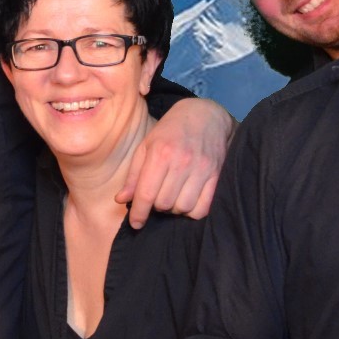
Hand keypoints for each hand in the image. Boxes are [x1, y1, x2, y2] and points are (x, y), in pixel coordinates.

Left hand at [118, 98, 233, 227]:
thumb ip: (134, 175)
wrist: (205, 116)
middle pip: (164, 204)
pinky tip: (187, 201)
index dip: (138, 213)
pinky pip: (203, 208)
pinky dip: (192, 211)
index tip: (136, 223)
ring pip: (183, 208)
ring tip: (172, 197)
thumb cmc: (170, 131)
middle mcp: (181, 162)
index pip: (146, 194)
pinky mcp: (216, 176)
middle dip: (156, 207)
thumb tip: (121, 200)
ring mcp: (201, 169)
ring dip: (174, 209)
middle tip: (157, 197)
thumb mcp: (146, 147)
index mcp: (160, 154)